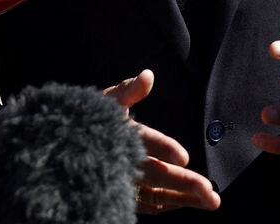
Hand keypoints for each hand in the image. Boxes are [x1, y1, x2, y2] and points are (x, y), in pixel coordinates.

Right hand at [104, 70, 219, 214]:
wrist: (67, 145)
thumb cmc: (92, 118)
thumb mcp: (108, 101)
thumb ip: (129, 90)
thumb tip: (148, 75)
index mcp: (122, 134)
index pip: (146, 141)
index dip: (164, 148)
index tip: (185, 157)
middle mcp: (122, 161)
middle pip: (155, 174)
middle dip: (183, 183)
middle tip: (209, 191)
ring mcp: (123, 182)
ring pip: (155, 194)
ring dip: (184, 198)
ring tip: (212, 201)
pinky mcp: (124, 195)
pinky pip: (148, 204)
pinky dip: (169, 204)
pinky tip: (189, 202)